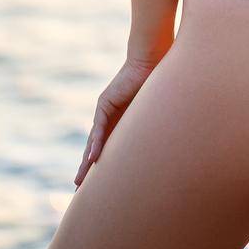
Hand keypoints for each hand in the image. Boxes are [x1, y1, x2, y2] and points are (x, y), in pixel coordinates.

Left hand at [73, 55, 159, 187]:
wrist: (152, 59)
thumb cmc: (159, 82)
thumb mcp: (154, 112)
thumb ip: (153, 127)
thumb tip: (169, 147)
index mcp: (123, 121)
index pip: (109, 146)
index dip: (103, 165)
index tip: (97, 184)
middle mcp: (111, 116)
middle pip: (96, 147)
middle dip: (88, 169)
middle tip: (79, 189)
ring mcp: (106, 110)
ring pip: (93, 141)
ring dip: (87, 162)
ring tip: (80, 181)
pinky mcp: (105, 103)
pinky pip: (100, 128)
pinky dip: (96, 144)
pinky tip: (92, 159)